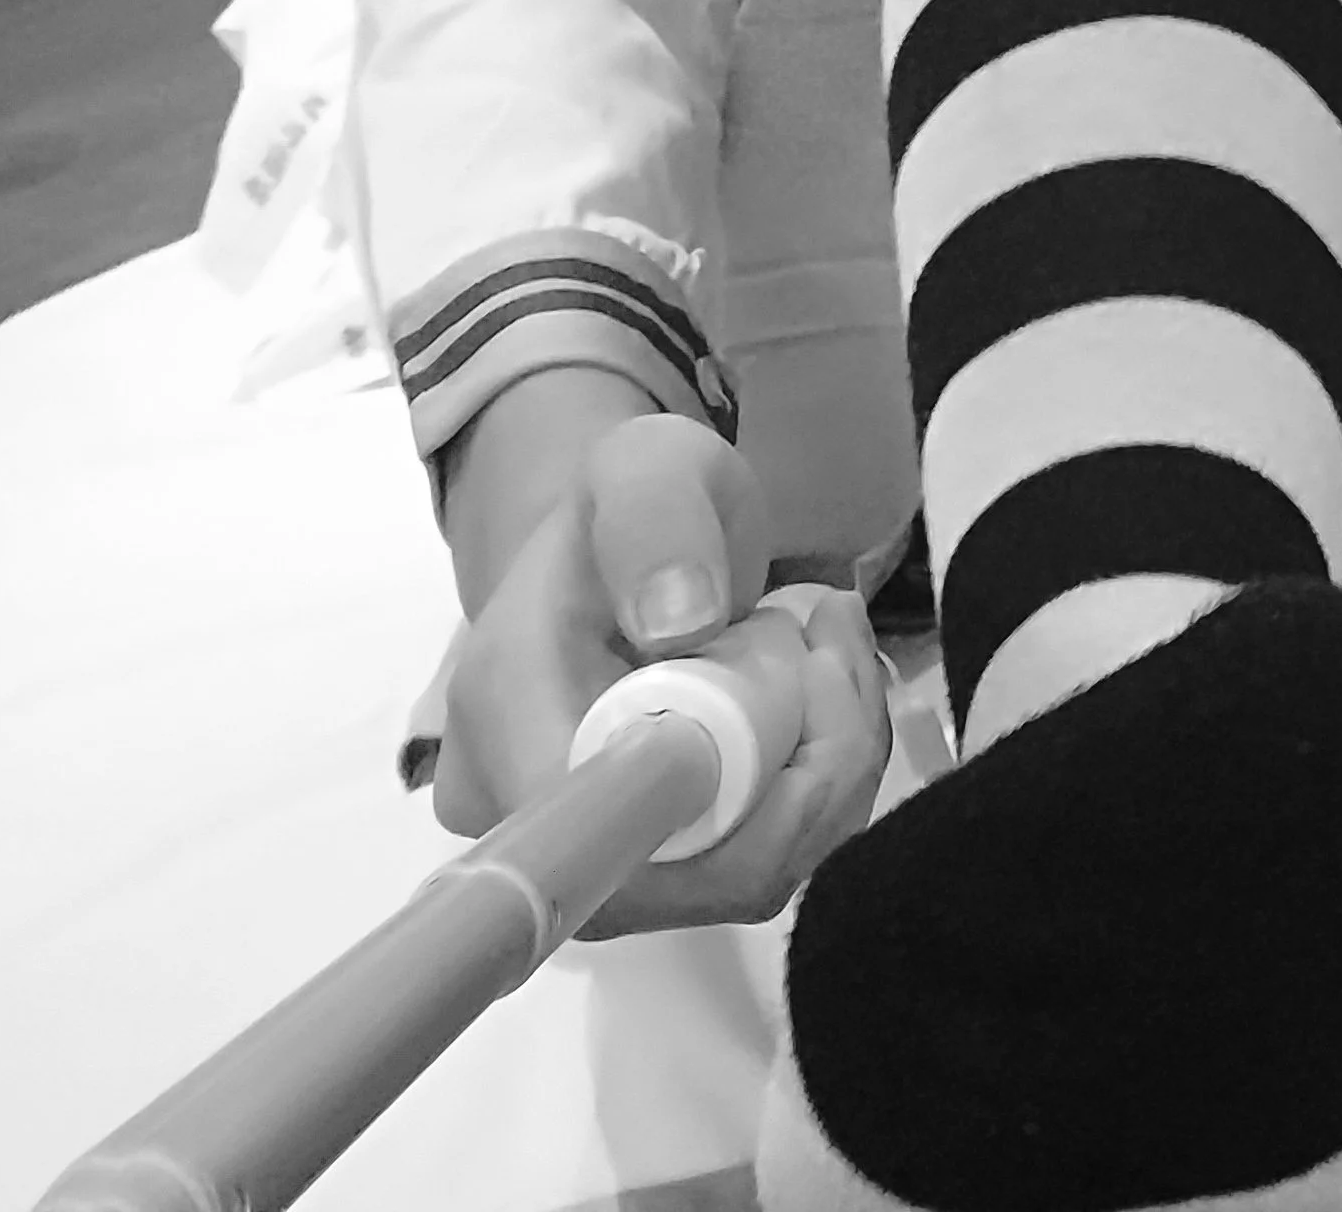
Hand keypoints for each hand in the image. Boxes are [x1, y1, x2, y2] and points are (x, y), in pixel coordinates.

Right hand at [432, 383, 891, 930]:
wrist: (624, 554)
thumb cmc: (635, 504)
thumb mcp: (648, 468)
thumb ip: (655, 520)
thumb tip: (680, 623)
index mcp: (503, 717)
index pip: (599, 839)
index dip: (725, 806)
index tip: (811, 683)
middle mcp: (528, 816)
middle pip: (694, 873)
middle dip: (814, 765)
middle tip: (838, 636)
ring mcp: (594, 856)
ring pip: (752, 872)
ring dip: (832, 764)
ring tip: (833, 642)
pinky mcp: (660, 869)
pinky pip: (769, 859)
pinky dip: (825, 782)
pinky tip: (829, 692)